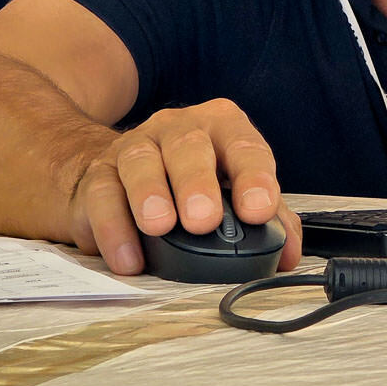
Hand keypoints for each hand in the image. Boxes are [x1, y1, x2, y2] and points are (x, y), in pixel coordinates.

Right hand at [66, 99, 301, 275]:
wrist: (125, 176)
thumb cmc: (192, 184)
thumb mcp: (235, 194)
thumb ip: (269, 221)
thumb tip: (289, 254)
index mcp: (222, 128)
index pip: (244, 146)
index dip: (253, 177)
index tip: (257, 210)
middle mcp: (177, 129)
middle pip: (188, 145)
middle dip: (196, 182)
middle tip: (203, 220)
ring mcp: (134, 147)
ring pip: (140, 161)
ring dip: (149, 194)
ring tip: (160, 227)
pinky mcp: (97, 175)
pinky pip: (101, 194)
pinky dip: (113, 228)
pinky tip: (128, 257)